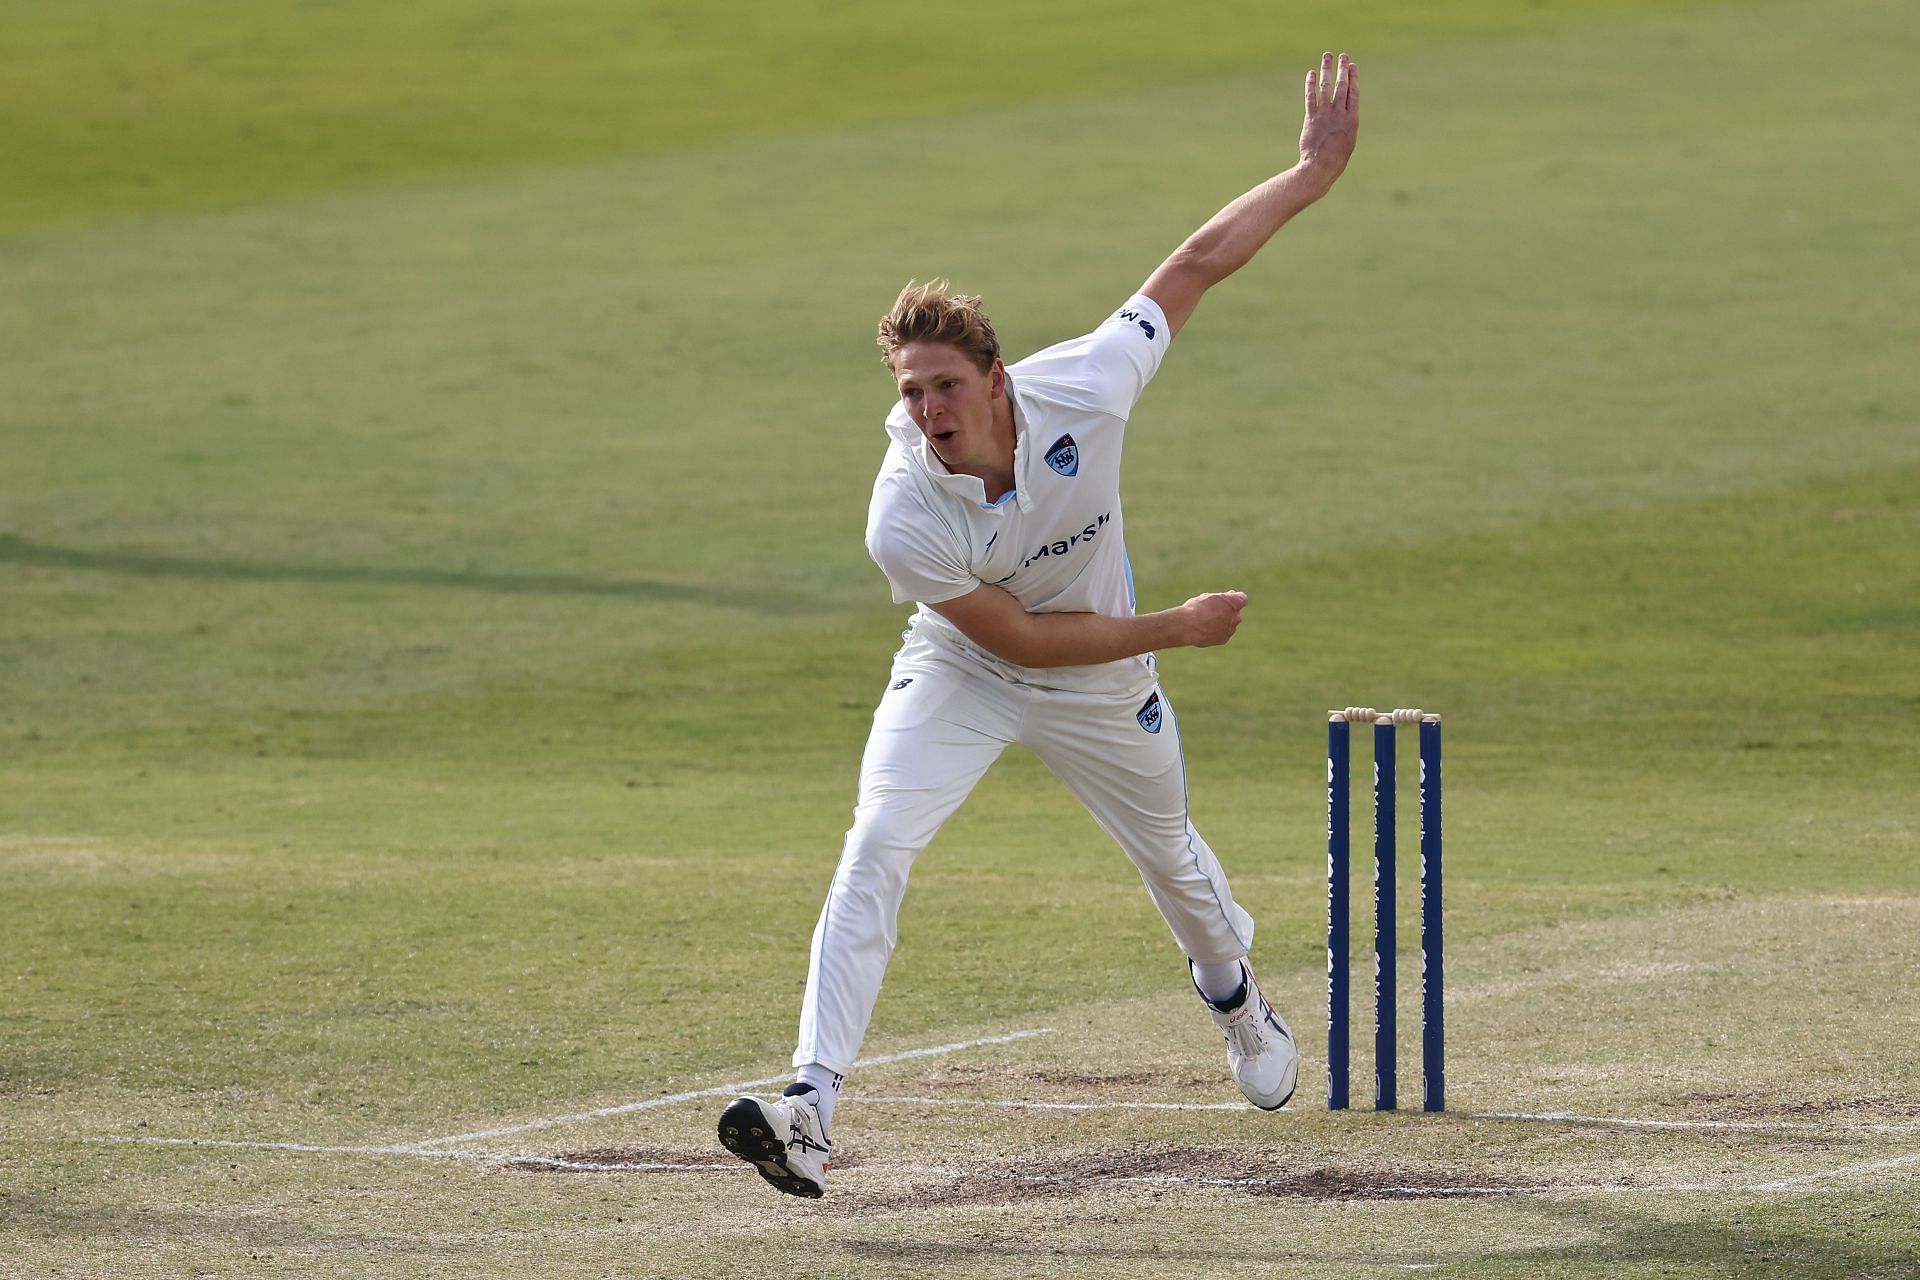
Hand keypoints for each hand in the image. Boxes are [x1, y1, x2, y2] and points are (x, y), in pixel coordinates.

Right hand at [1179, 590, 1247, 647]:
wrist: (1188, 626)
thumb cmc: (1197, 608)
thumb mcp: (1209, 596)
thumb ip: (1222, 597)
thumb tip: (1230, 595)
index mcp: (1235, 603)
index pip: (1241, 598)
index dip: (1232, 597)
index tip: (1222, 598)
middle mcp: (1237, 617)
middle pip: (1236, 612)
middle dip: (1227, 610)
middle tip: (1212, 609)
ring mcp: (1231, 629)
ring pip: (1230, 624)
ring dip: (1222, 621)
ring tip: (1205, 620)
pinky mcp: (1223, 640)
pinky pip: (1223, 633)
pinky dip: (1216, 631)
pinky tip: (1204, 629)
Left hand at [1298, 52, 1358, 188]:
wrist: (1320, 167)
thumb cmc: (1336, 158)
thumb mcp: (1348, 140)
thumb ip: (1347, 124)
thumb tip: (1346, 112)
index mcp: (1352, 119)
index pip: (1354, 92)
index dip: (1353, 77)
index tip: (1352, 65)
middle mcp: (1340, 114)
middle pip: (1342, 86)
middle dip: (1342, 69)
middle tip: (1342, 55)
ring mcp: (1325, 115)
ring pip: (1326, 88)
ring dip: (1327, 70)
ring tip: (1327, 57)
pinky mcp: (1311, 118)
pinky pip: (1311, 97)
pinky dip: (1311, 84)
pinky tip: (1311, 74)